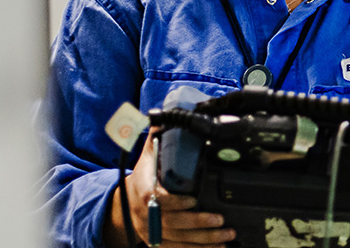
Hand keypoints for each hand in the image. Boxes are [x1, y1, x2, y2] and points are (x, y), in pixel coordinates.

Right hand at [104, 131, 235, 247]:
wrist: (123, 204)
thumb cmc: (142, 177)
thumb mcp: (146, 155)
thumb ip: (157, 136)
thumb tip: (164, 116)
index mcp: (144, 190)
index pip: (156, 199)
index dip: (175, 201)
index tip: (193, 199)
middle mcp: (147, 214)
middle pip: (173, 223)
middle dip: (198, 222)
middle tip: (221, 220)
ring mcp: (153, 231)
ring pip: (179, 239)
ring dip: (204, 239)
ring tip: (227, 234)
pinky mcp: (159, 242)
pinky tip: (218, 247)